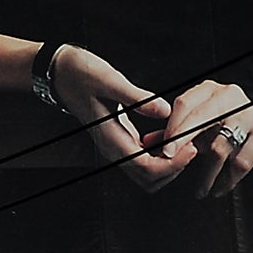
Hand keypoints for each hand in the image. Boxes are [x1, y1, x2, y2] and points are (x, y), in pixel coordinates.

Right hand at [48, 45, 194, 192]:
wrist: (60, 72)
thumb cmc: (81, 74)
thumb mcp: (109, 79)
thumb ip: (137, 97)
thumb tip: (165, 110)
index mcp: (111, 140)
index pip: (147, 170)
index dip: (172, 165)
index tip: (189, 147)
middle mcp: (113, 149)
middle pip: (149, 180)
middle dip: (174, 169)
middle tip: (191, 146)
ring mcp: (116, 146)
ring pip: (147, 173)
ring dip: (168, 165)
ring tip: (183, 141)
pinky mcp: (120, 139)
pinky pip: (143, 159)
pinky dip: (160, 154)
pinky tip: (167, 134)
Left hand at [162, 80, 252, 198]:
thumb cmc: (238, 128)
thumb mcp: (209, 126)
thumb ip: (180, 133)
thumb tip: (147, 144)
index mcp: (213, 91)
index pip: (185, 104)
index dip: (171, 126)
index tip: (162, 148)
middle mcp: (231, 98)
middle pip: (199, 118)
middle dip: (181, 141)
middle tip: (169, 161)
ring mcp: (250, 116)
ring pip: (218, 145)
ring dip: (205, 173)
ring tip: (199, 190)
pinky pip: (240, 162)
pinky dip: (226, 180)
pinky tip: (219, 190)